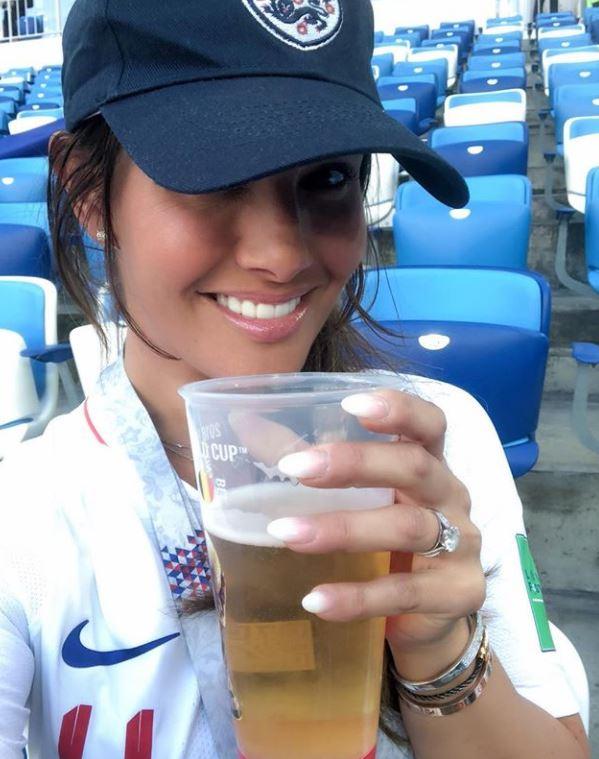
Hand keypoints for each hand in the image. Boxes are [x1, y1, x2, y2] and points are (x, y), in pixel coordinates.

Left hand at [266, 389, 485, 674]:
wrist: (429, 614)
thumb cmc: (387, 537)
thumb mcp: (360, 496)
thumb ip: (311, 461)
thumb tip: (245, 424)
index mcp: (429, 462)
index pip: (429, 423)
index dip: (398, 409)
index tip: (351, 404)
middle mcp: (451, 497)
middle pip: (414, 467)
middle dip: (355, 463)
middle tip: (294, 469)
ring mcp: (462, 546)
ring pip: (409, 528)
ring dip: (344, 529)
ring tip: (286, 534)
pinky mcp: (457, 593)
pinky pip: (406, 592)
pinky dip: (359, 597)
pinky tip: (315, 599)